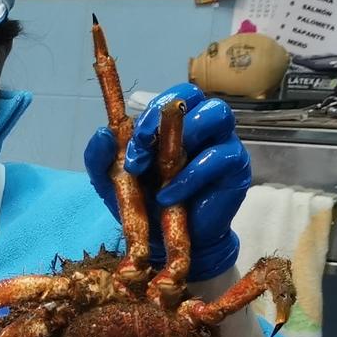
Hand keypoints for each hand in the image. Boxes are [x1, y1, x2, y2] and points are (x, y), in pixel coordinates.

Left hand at [83, 83, 248, 280]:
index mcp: (174, 123)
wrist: (169, 242)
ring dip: (185, 136)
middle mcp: (202, 126)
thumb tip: (103, 132)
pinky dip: (189, 177)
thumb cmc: (145, 203)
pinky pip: (220, 158)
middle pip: (196, 94)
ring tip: (161, 171)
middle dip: (164, 118)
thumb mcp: (113, 182)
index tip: (132, 145)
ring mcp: (223, 143)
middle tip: (142, 153)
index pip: (169, 96)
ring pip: (219, 114)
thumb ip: (100, 157)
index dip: (150, 113)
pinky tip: (168, 196)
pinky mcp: (236, 168)